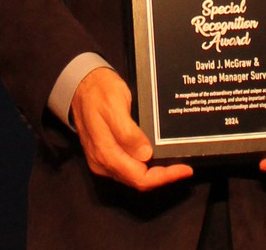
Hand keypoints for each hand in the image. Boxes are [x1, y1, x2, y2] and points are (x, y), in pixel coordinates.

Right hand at [69, 67, 193, 190]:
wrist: (81, 84)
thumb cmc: (99, 91)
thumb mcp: (115, 105)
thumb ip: (127, 132)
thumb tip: (145, 154)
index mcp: (106, 153)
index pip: (140, 177)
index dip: (164, 177)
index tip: (184, 170)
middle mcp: (103, 162)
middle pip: (138, 180)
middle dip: (162, 177)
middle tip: (184, 167)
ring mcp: (102, 160)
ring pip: (133, 177)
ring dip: (154, 173)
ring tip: (174, 163)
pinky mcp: (105, 155)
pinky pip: (127, 169)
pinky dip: (144, 167)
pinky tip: (155, 158)